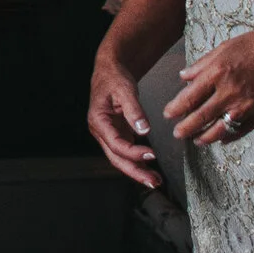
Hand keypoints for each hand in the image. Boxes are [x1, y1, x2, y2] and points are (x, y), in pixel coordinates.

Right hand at [87, 56, 161, 188]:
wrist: (110, 70)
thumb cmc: (114, 77)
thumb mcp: (125, 90)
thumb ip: (134, 110)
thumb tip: (144, 130)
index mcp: (98, 121)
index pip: (116, 144)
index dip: (133, 152)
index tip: (152, 154)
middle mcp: (100, 131)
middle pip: (116, 158)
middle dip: (135, 171)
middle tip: (153, 182)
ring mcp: (108, 134)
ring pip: (120, 158)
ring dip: (137, 170)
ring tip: (155, 180)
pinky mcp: (116, 134)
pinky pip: (126, 152)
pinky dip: (137, 161)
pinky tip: (150, 170)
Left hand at [166, 21, 253, 145]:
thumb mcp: (223, 48)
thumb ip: (201, 65)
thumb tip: (184, 77)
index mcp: (217, 73)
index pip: (189, 97)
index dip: (176, 109)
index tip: (167, 114)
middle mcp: (229, 93)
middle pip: (201, 117)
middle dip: (185, 128)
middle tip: (177, 133)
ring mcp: (245, 107)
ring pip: (219, 130)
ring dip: (204, 137)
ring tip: (196, 140)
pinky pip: (239, 131)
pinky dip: (227, 137)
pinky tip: (220, 139)